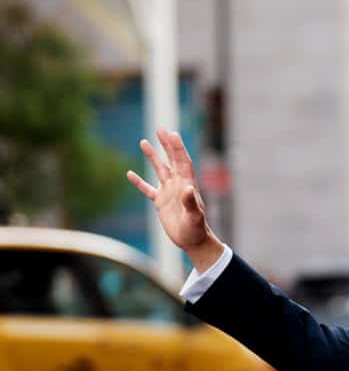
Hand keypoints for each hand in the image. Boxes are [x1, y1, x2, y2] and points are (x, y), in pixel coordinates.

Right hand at [127, 129, 222, 267]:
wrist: (193, 241)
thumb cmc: (196, 229)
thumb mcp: (194, 217)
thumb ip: (191, 203)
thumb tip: (188, 189)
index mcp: (187, 185)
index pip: (182, 162)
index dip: (177, 148)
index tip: (172, 133)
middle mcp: (178, 185)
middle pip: (172, 160)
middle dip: (166, 145)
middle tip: (160, 130)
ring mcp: (169, 193)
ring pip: (159, 170)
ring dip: (153, 157)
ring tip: (144, 142)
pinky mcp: (161, 203)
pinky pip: (148, 189)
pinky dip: (139, 182)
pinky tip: (130, 174)